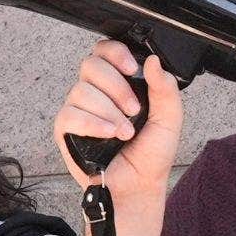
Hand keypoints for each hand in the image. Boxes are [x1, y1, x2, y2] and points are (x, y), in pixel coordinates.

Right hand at [53, 40, 183, 200]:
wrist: (139, 185)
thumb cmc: (152, 153)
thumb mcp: (169, 118)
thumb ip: (165, 88)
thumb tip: (153, 61)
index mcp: (120, 82)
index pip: (106, 51)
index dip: (116, 52)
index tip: (132, 68)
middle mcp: (97, 92)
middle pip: (91, 65)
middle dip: (116, 86)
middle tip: (135, 110)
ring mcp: (80, 109)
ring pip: (81, 90)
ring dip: (108, 111)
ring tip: (125, 132)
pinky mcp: (66, 129)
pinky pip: (70, 114)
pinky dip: (92, 123)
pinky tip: (108, 134)